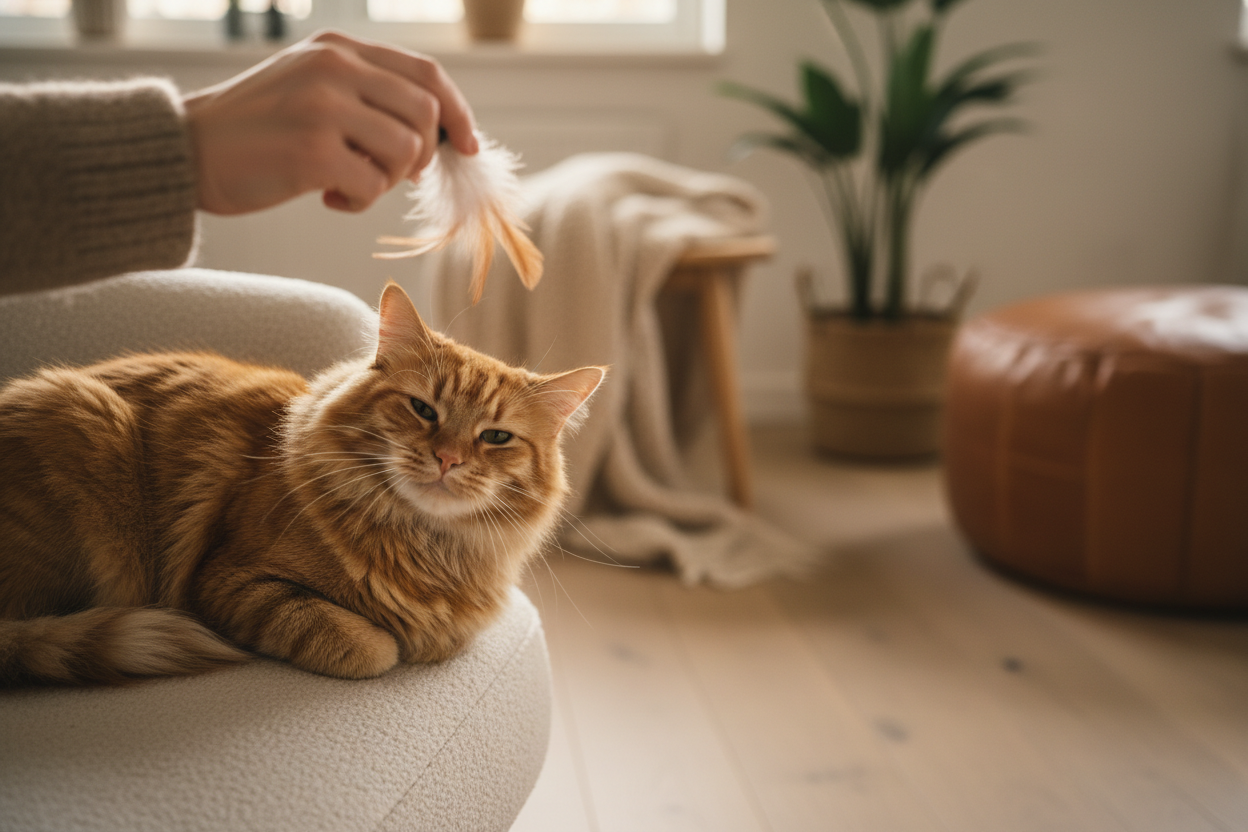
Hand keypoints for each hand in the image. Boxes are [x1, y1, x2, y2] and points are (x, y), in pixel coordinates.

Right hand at [183, 29, 477, 214]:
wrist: (186, 150)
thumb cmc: (256, 131)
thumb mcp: (310, 87)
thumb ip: (366, 94)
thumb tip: (438, 134)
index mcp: (338, 48)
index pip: (427, 73)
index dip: (458, 112)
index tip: (469, 145)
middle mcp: (334, 67)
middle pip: (426, 114)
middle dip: (420, 156)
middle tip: (388, 174)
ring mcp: (323, 106)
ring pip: (407, 151)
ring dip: (389, 180)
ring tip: (352, 184)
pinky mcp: (313, 150)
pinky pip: (374, 185)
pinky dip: (361, 201)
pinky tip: (329, 197)